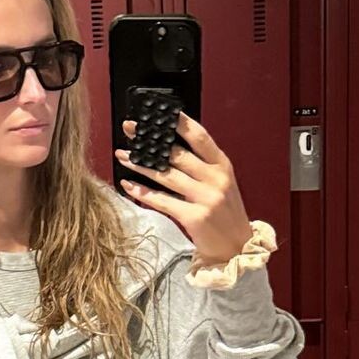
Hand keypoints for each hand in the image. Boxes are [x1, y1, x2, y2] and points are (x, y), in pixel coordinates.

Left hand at [115, 110, 252, 265]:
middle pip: (177, 154)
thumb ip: (202, 165)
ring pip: (166, 175)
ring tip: (122, 155)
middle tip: (130, 129)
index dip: (178, 122)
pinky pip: (162, 201)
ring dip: (140, 164)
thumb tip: (169, 145)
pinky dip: (142, 192)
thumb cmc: (225, 213)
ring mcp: (206, 198)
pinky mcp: (194, 217)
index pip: (199, 136)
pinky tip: (127, 184)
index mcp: (222, 166)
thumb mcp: (220, 183)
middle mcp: (215, 179)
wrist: (237, 247)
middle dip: (150, 140)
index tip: (158, 111)